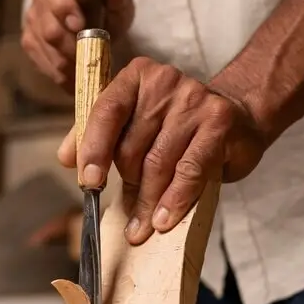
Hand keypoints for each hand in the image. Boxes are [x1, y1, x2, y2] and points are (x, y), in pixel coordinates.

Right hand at [21, 0, 133, 89]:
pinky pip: (39, 59)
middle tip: (90, 58)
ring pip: (45, 47)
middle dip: (71, 47)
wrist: (98, 14)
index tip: (80, 26)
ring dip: (67, 62)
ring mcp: (32, 16)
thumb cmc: (108, 4)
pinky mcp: (29, 38)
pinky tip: (74, 76)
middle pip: (49, 28)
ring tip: (86, 70)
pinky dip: (58, 72)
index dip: (65, 9)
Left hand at [58, 57, 268, 243]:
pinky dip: (174, 199)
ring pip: (159, 162)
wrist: (237, 116)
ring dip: (147, 201)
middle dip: (126, 183)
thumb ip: (96, 134)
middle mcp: (164, 82)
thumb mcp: (134, 120)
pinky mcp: (218, 124)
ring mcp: (194, 100)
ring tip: (142, 227)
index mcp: (136, 76)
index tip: (88, 181)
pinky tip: (164, 219)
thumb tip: (66, 158)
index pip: (106, 110)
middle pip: (132, 144)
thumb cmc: (175, 123)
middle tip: (128, 212)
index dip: (93, 148)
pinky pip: (189, 170)